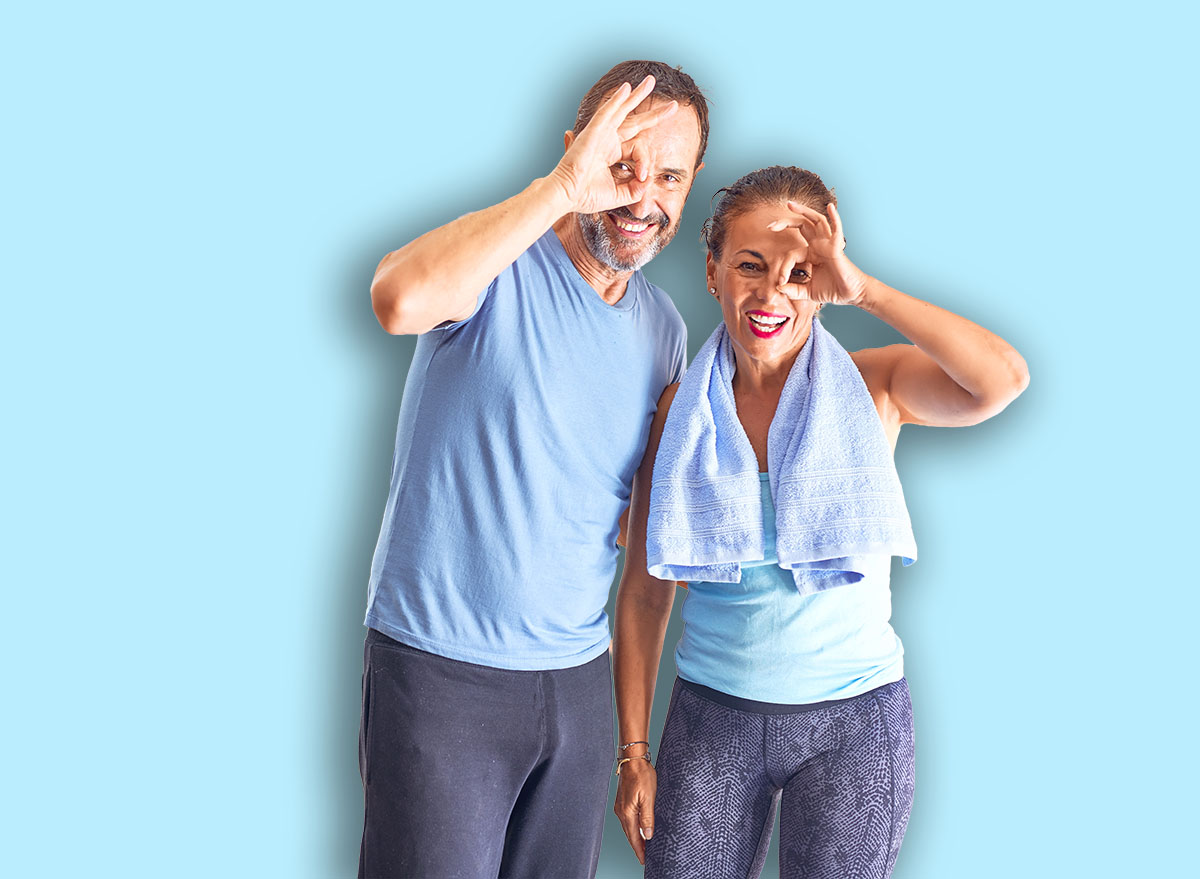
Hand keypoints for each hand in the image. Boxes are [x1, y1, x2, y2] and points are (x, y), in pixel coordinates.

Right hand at [548, 76, 678, 214]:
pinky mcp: (594, 132)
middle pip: (634, 121)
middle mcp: (607, 140)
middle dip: (653, 113)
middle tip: (673, 105)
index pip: (638, 148)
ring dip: (637, 95)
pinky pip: (608, 111)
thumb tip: (648, 180)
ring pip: (622, 109)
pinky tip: (627, 88)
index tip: (643, 176)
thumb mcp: (619, 195)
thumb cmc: (586, 196)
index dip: (645, 161)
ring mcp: (601, 133)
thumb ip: (636, 189)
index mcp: (611, 153)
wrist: (568, 195)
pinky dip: (617, 99)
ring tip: (651, 81)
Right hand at [614, 758, 656, 863]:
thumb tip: (647, 835)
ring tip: (643, 846)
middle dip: (637, 846)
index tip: (644, 860)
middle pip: (629, 834)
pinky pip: (627, 819)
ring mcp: (620, 806)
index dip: (639, 850)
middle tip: (645, 857)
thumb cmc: (642, 775)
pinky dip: (633, 827)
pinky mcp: (622, 801)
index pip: (633, 837)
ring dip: (635, 837)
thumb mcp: (649, 797)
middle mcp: (621, 811)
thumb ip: (647, 817)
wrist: (633, 760)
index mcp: (627, 812)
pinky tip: (638, 828)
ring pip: (628, 827)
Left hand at [766, 201, 868, 304]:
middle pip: (802, 225)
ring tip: (790, 204)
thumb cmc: (832, 290)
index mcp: (811, 254)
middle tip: (770, 225)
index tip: (780, 282)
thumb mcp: (807, 291)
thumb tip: (778, 288)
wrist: (850, 294)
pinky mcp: (837, 247)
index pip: (791, 254)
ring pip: (816, 220)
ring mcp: (828, 244)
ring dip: (804, 210)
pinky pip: (836, 229)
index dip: (783, 268)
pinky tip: (830, 207)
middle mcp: (819, 245)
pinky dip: (834, 217)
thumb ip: (793, 290)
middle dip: (785, 222)